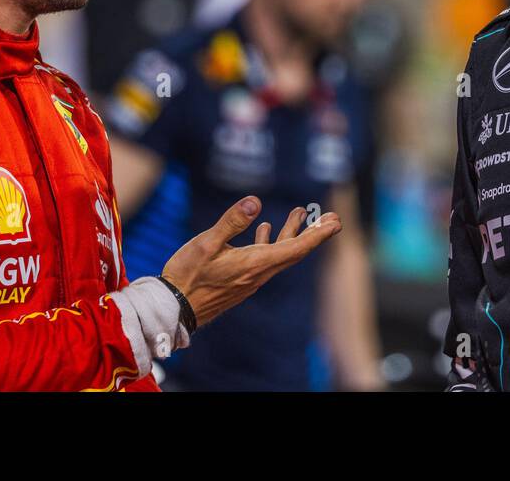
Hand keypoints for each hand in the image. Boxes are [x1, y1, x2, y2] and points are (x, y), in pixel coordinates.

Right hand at [161, 196, 340, 326]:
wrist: (173, 308)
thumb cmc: (187, 275)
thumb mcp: (207, 243)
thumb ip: (232, 222)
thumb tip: (256, 201)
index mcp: (255, 264)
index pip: (295, 248)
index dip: (317, 235)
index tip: (336, 223)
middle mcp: (258, 274)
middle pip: (294, 252)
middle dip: (314, 234)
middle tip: (332, 218)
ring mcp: (250, 279)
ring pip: (279, 254)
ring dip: (292, 234)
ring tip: (301, 213)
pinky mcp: (240, 281)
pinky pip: (264, 259)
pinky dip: (270, 242)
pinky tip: (263, 230)